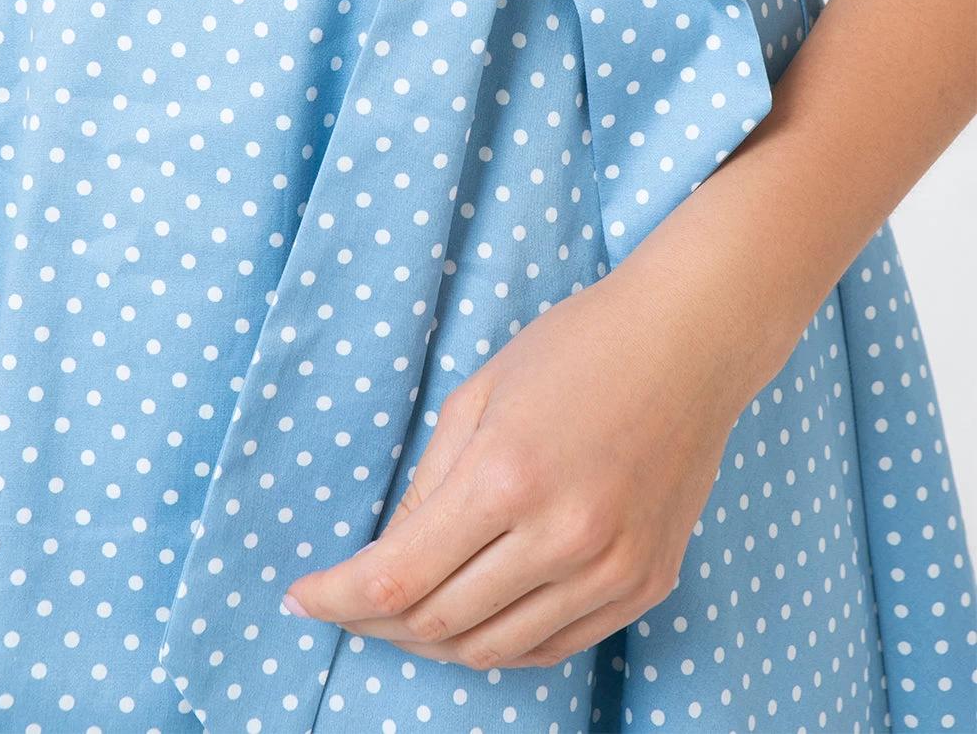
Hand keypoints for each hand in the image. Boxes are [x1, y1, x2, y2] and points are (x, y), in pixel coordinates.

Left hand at [280, 229, 762, 670]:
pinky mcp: (645, 584)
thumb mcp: (478, 395)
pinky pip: (554, 647)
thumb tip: (388, 562)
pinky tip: (476, 613)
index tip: (301, 596)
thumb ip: (428, 487)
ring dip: (434, 640)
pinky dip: (501, 641)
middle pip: (438, 624)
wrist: (690, 341)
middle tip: (348, 602)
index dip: (335, 599)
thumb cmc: (577, 348)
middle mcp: (562, 537)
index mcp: (507, 478)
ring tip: (407, 612)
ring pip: (493, 650)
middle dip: (375, 622)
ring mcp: (611, 570)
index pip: (396, 579)